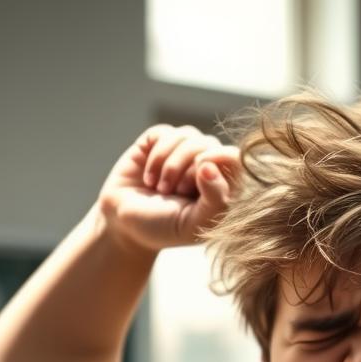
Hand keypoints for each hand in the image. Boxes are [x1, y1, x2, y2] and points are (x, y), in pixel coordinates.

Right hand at [97, 124, 240, 252]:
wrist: (125, 223)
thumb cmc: (165, 228)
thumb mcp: (193, 223)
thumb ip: (214, 200)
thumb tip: (210, 165)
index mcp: (222, 185)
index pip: (235, 159)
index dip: (221, 159)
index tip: (201, 175)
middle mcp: (206, 164)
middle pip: (209, 145)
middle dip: (189, 167)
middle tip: (176, 191)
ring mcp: (183, 151)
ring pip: (188, 136)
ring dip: (171, 164)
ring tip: (160, 189)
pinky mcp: (159, 141)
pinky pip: (166, 133)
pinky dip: (156, 156)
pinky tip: (149, 178)